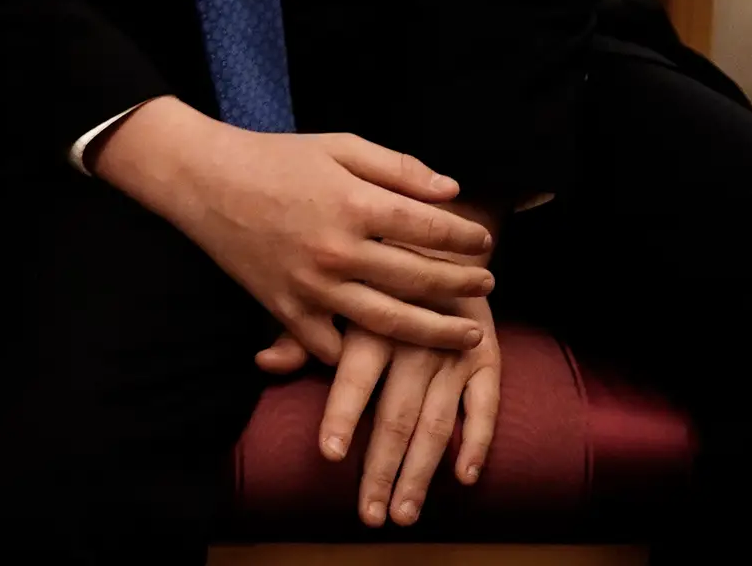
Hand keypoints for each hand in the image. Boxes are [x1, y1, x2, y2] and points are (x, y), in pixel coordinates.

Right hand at [92, 98, 493, 361]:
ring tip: (468, 335)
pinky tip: (386, 353)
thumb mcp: (337, 146)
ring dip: (436, 331)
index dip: (466, 236)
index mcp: (354, 204)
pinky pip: (331, 347)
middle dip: (463, 285)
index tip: (484, 241)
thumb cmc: (274, 157)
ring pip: (389, 323)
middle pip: (420, 279)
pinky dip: (359, 354)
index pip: (430, 227)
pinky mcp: (285, 309)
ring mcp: (312, 286)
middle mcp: (339, 251)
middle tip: (489, 286)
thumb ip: (396, 167)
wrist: (203, 180)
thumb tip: (450, 191)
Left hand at [256, 294, 503, 527]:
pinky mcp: (487, 357)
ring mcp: (454, 352)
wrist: (438, 238)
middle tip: (371, 514)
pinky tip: (464, 476)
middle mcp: (415, 341)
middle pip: (397, 414)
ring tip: (405, 512)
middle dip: (382, 468)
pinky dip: (477, 442)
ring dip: (422, 472)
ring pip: (437, 422)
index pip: (354, 377)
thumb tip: (264, 363)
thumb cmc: (370, 273)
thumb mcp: (333, 292)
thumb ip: (301, 333)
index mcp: (371, 324)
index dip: (342, 415)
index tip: (330, 453)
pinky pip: (485, 405)